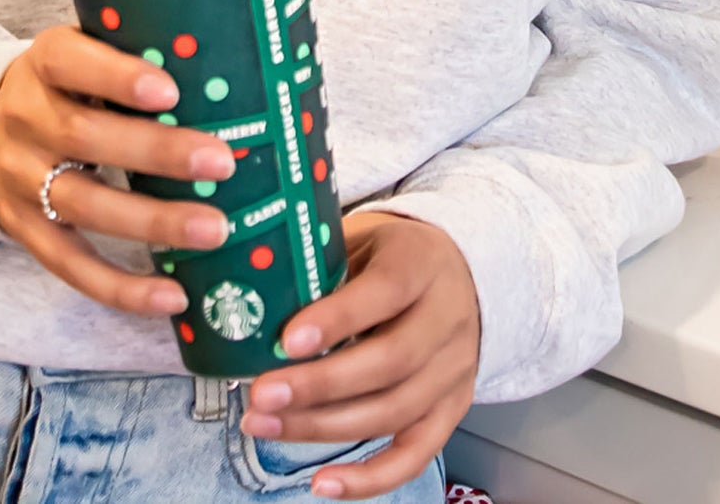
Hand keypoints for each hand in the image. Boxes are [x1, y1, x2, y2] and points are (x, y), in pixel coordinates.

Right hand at [0, 25, 236, 316]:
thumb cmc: (66, 83)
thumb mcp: (83, 51)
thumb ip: (132, 52)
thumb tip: (222, 69)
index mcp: (43, 63)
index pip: (70, 62)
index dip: (118, 77)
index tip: (170, 91)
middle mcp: (24, 120)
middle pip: (85, 137)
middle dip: (157, 152)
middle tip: (221, 163)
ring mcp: (20, 180)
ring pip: (84, 205)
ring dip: (152, 222)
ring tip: (213, 229)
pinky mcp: (24, 230)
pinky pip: (71, 265)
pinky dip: (121, 286)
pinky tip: (172, 295)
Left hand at [240, 212, 479, 499]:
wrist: (461, 276)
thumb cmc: (394, 257)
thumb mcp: (365, 240)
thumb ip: (326, 269)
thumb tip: (258, 305)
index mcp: (423, 263)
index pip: (386, 291)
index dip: (337, 319)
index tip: (288, 340)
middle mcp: (447, 319)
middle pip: (389, 362)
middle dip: (319, 385)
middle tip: (261, 395)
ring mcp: (454, 370)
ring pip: (393, 412)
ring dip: (324, 427)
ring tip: (265, 425)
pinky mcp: (452, 411)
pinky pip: (414, 455)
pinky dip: (368, 478)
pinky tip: (322, 483)